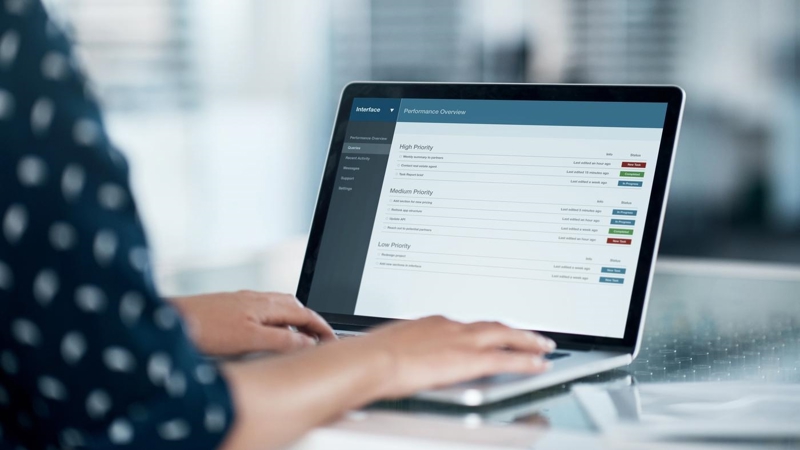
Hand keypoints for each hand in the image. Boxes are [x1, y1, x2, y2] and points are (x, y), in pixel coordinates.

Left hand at [170, 291, 334, 355]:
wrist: (167, 320)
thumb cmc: (203, 327)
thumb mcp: (248, 340)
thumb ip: (281, 340)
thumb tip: (306, 342)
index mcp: (264, 304)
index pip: (304, 313)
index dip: (321, 327)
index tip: (332, 340)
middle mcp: (255, 298)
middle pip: (293, 307)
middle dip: (310, 322)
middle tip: (320, 339)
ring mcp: (241, 301)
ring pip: (277, 308)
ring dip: (293, 321)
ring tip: (298, 339)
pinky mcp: (229, 307)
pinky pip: (262, 311)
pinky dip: (275, 322)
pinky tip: (266, 335)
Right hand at [347, 315, 555, 398]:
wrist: (373, 359)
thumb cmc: (373, 355)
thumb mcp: (392, 346)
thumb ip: (407, 350)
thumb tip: (403, 358)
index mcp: (433, 323)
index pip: (467, 326)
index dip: (484, 330)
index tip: (491, 334)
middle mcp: (452, 327)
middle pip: (492, 325)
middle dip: (514, 331)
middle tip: (532, 336)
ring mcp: (462, 341)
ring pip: (505, 335)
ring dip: (527, 341)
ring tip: (542, 346)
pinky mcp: (470, 359)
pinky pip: (507, 358)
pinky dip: (526, 360)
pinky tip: (539, 365)